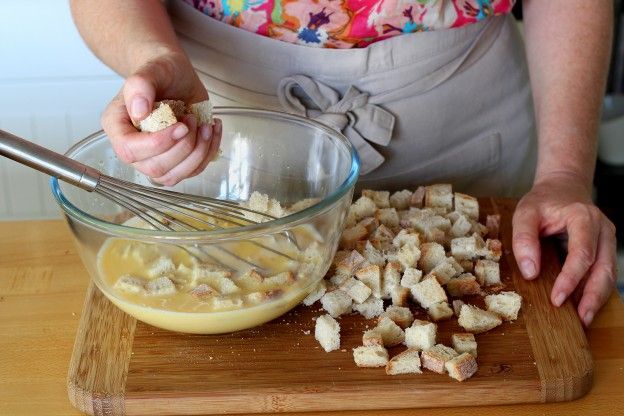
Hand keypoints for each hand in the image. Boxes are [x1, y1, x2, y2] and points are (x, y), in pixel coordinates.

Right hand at [101, 49, 221, 185]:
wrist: (175, 76)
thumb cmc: (160, 72)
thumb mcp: (151, 69)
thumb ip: (140, 86)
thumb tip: (139, 111)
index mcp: (118, 127)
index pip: (130, 150)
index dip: (158, 143)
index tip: (181, 126)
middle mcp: (134, 147)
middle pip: (156, 168)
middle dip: (183, 147)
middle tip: (192, 119)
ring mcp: (156, 157)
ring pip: (175, 175)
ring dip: (198, 153)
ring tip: (205, 125)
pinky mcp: (177, 160)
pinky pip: (192, 170)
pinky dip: (208, 152)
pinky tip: (212, 129)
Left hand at [512, 172, 616, 326]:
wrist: (563, 188)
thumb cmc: (543, 202)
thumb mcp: (525, 213)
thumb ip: (524, 239)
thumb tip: (530, 272)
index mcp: (583, 217)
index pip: (582, 253)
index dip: (570, 278)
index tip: (556, 298)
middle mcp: (602, 229)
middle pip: (603, 268)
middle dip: (591, 296)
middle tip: (579, 319)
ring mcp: (607, 240)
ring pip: (609, 274)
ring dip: (597, 298)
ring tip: (583, 319)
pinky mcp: (606, 249)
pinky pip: (605, 273)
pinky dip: (596, 291)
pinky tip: (584, 306)